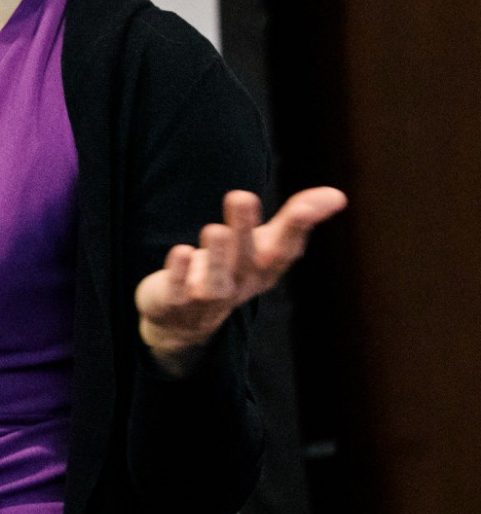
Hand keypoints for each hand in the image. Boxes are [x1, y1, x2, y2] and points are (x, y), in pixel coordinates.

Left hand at [136, 187, 347, 374]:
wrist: (181, 319)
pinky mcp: (175, 303)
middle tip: (242, 195)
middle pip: (247, 262)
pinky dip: (179, 273)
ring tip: (215, 229)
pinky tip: (182, 251)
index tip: (305, 206)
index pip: (284, 250)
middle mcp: (240, 286)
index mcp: (264, 270)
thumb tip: (338, 195)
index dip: (296, 229)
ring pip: (216, 283)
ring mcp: (207, 298)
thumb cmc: (229, 270)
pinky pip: (178, 291)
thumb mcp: (261, 246)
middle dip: (245, 230)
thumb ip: (293, 221)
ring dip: (216, 257)